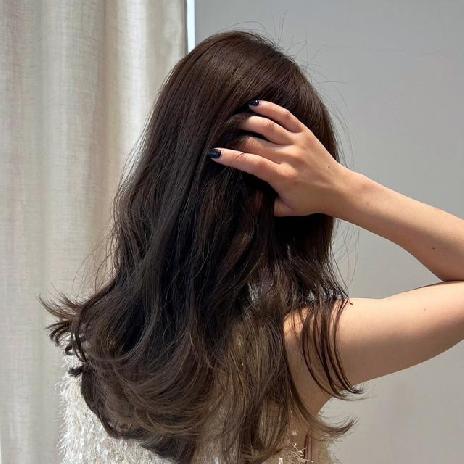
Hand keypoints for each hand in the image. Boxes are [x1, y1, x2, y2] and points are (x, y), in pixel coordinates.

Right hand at [208, 100, 347, 216]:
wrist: (339, 189)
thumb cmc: (310, 201)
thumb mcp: (286, 209)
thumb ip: (265, 207)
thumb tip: (245, 202)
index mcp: (283, 177)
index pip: (252, 163)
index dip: (232, 157)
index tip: (215, 154)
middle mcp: (289, 157)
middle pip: (255, 142)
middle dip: (234, 139)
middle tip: (221, 137)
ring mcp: (298, 143)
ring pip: (268, 126)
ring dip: (247, 121)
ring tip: (233, 120)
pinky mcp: (305, 133)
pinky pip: (286, 116)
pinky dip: (270, 108)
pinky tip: (254, 104)